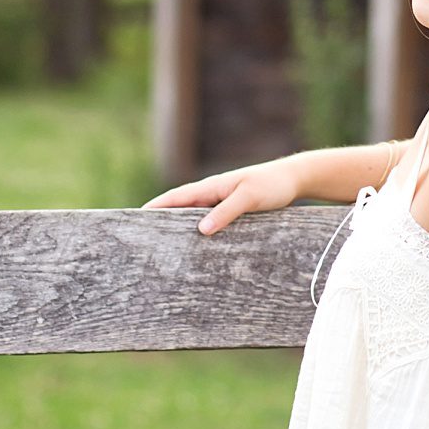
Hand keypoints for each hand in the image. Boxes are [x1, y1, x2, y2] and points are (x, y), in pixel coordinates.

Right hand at [144, 161, 296, 235]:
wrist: (293, 179)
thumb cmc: (271, 184)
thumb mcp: (248, 197)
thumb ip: (226, 212)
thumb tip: (201, 231)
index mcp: (210, 187)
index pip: (175, 198)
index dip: (155, 207)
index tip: (135, 218)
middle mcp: (212, 194)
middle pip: (180, 209)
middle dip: (161, 221)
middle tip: (144, 240)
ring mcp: (220, 203)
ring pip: (194, 217)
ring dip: (180, 229)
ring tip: (166, 249)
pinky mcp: (231, 212)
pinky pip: (210, 223)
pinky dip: (200, 233)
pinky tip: (199, 247)